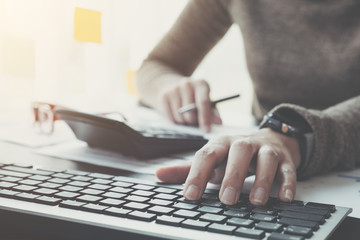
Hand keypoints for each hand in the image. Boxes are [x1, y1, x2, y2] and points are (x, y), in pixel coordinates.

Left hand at [156, 128, 300, 204]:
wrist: (270, 139)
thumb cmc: (235, 154)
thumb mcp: (212, 159)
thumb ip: (188, 169)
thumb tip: (158, 175)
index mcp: (222, 143)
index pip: (207, 155)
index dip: (197, 174)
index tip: (189, 196)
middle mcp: (243, 143)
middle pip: (238, 152)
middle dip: (232, 175)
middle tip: (226, 199)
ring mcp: (265, 149)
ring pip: (265, 159)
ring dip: (262, 179)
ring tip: (256, 201)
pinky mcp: (284, 158)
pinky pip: (287, 168)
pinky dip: (287, 182)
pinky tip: (285, 197)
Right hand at [157, 78, 221, 131]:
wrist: (171, 85)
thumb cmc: (193, 97)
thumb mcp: (205, 102)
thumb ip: (212, 112)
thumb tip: (219, 122)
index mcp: (201, 84)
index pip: (203, 103)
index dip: (205, 119)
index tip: (206, 130)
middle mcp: (187, 84)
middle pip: (190, 113)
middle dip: (193, 122)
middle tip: (193, 121)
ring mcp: (174, 89)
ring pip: (180, 118)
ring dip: (183, 122)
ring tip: (184, 115)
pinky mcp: (164, 96)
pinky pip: (170, 118)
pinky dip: (174, 121)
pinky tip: (176, 114)